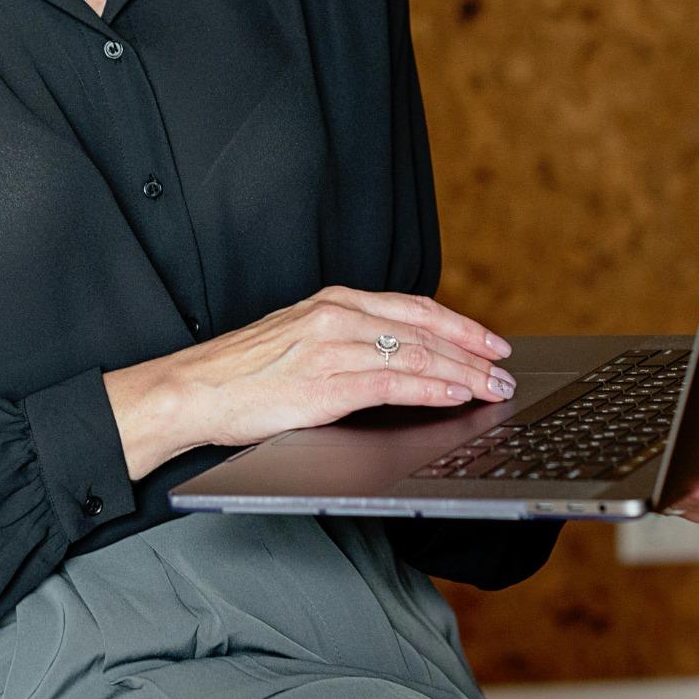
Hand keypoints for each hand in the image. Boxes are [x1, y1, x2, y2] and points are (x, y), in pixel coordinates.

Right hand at [104, 287, 516, 480]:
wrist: (193, 389)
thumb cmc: (241, 372)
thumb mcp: (298, 339)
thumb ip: (343, 341)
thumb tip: (393, 359)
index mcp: (333, 302)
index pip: (413, 307)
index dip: (459, 325)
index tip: (490, 341)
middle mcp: (337, 316)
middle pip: (424, 328)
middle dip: (473, 350)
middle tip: (505, 368)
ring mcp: (333, 348)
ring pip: (417, 355)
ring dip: (464, 373)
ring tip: (493, 388)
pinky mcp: (326, 384)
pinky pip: (393, 384)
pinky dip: (432, 389)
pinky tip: (456, 396)